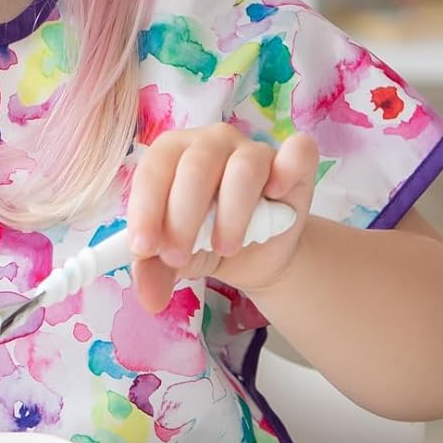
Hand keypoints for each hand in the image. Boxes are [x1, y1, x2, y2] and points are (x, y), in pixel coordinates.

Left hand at [123, 125, 318, 313]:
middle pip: (194, 168)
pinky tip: (275, 194)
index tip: (144, 247)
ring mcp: (252, 150)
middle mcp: (209, 143)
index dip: (146, 208)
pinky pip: (297, 153)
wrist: (253, 256)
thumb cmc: (204, 242)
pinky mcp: (292, 163)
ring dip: (230, 214)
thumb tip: (149, 299)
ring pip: (241, 169)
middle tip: (179, 257)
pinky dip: (287, 170)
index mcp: (171, 155)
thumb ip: (155, 270)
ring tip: (224, 248)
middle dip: (182, 218)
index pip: (153, 170)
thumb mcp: (175, 259)